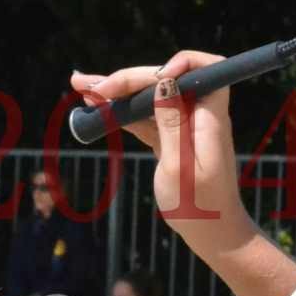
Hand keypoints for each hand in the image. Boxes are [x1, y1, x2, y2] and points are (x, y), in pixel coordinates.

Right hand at [71, 51, 255, 257]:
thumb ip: (172, 124)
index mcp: (209, 119)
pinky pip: (146, 118)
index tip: (153, 77)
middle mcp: (199, 116)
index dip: (181, 63)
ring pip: (150, 98)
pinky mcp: (171, 139)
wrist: (213, 233)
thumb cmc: (200, 206)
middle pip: (165, 81)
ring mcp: (184, 127)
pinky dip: (122, 113)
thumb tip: (164, 84)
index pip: (205, 70)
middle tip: (90, 86)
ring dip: (118, 93)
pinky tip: (97, 108)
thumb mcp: (180, 168)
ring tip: (82, 88)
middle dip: (129, 78)